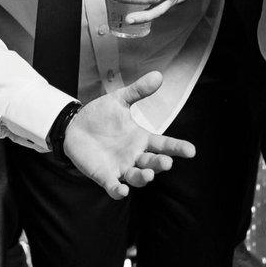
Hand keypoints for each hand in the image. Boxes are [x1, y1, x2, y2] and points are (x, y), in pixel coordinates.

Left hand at [64, 71, 195, 198]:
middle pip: (152, 163)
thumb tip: (159, 75)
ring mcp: (120, 167)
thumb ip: (138, 91)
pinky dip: (118, 191)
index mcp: (141, 139)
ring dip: (143, 178)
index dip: (177, 148)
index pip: (164, 145)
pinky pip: (113, 187)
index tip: (191, 150)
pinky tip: (122, 190)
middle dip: (160, 164)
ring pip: (137, 177)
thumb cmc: (100, 115)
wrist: (74, 125)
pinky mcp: (104, 176)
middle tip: (167, 162)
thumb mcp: (119, 100)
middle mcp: (134, 156)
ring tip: (149, 174)